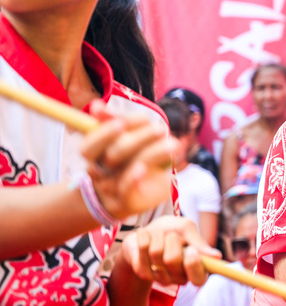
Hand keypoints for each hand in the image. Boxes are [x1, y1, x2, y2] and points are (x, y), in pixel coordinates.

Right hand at [79, 100, 174, 220]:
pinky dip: (133, 178)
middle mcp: (100, 170)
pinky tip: (143, 168)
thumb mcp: (122, 140)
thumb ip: (114, 122)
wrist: (128, 197)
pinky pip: (126, 189)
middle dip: (137, 139)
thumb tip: (97, 106)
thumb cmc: (127, 162)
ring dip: (151, 153)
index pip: (91, 143)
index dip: (104, 131)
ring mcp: (112, 185)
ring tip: (174, 144)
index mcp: (95, 154)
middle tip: (160, 129)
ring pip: (126, 168)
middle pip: (112, 154)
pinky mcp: (127, 199)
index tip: (123, 121)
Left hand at [122, 216, 220, 285]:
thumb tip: (217, 257)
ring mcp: (161, 278)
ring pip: (156, 253)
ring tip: (159, 237)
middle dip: (172, 239)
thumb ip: (198, 242)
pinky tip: (147, 240)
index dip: (193, 264)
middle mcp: (180, 278)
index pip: (198, 278)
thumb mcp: (187, 229)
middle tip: (172, 236)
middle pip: (172, 259)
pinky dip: (145, 236)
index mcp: (197, 269)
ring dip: (158, 236)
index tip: (191, 249)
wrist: (148, 233)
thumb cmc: (172, 231)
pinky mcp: (144, 273)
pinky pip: (142, 249)